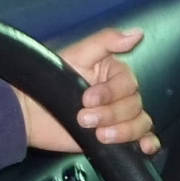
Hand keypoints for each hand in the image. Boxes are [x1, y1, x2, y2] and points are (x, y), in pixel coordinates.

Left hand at [28, 27, 155, 154]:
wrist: (30, 115)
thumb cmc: (49, 81)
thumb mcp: (77, 55)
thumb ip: (106, 42)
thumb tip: (137, 33)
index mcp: (113, 74)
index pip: (128, 83)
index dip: (111, 93)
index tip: (87, 99)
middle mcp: (120, 95)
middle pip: (135, 105)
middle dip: (111, 114)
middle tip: (83, 119)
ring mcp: (119, 118)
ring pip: (141, 123)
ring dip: (124, 131)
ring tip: (99, 136)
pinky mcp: (117, 139)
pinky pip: (144, 139)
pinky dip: (149, 143)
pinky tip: (144, 147)